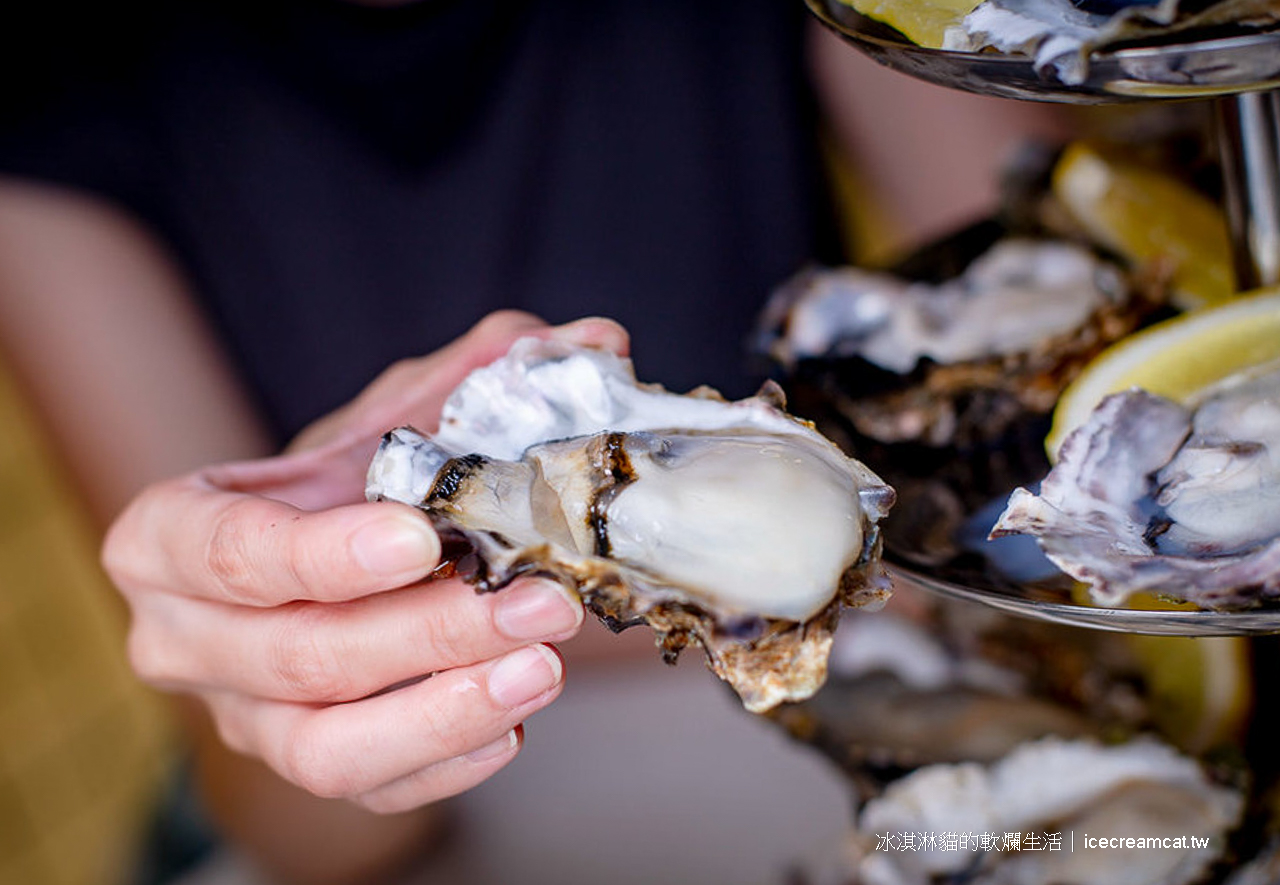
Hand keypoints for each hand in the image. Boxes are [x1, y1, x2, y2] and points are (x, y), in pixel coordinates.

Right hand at [103, 311, 628, 812]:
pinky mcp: (308, 763)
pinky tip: (515, 718)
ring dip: (443, 712)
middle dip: (426, 632)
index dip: (322, 554)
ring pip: (326, 749)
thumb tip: (595, 341)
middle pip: (295, 656)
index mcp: (171, 540)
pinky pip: (372, 790)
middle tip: (535, 602)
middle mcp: (187, 641)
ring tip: (540, 669)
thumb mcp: (395, 416)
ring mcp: (245, 717)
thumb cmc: (351, 481)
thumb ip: (481, 375)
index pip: (229, 554)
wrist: (333, 552)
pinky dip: (448, 761)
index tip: (419, 537)